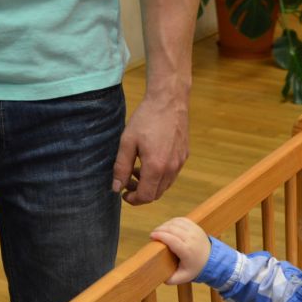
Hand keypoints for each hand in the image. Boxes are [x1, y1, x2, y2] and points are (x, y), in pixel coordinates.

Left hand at [111, 87, 188, 204]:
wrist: (169, 101)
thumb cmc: (146, 118)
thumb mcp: (127, 142)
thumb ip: (121, 167)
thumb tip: (116, 188)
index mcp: (156, 167)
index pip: (146, 196)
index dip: (133, 200)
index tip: (123, 193)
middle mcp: (171, 169)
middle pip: (156, 194)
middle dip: (141, 193)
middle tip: (127, 181)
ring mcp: (179, 163)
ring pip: (165, 186)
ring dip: (150, 185)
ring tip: (137, 169)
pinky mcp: (184, 156)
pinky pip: (172, 175)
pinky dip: (160, 176)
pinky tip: (151, 162)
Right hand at [149, 217, 209, 283]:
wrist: (213, 260)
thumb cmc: (195, 268)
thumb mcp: (183, 277)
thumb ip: (171, 279)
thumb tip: (160, 278)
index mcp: (187, 251)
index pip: (171, 239)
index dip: (160, 235)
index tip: (152, 236)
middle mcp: (191, 239)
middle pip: (172, 229)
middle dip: (160, 229)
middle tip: (153, 234)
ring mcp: (194, 231)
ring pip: (176, 222)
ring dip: (165, 224)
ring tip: (159, 230)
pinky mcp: (196, 226)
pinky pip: (182, 220)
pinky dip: (172, 221)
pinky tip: (168, 226)